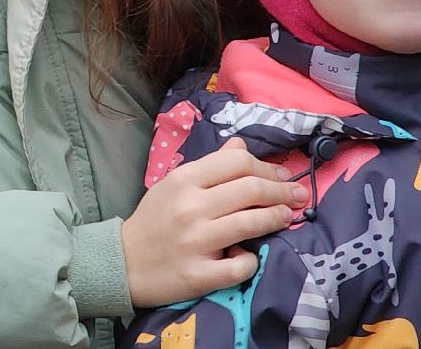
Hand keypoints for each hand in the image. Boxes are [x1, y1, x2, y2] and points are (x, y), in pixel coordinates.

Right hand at [122, 138, 308, 307]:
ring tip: (286, 217)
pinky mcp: (200, 274)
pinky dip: (252, 260)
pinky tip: (251, 255)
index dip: (266, 168)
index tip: (281, 176)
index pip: (237, 163)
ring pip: (252, 223)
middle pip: (251, 189)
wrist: (123, 262)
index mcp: (183, 181)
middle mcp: (190, 208)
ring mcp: (196, 242)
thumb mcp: (174, 185)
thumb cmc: (153, 220)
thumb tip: (241, 146)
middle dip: (282, 191)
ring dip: (277, 218)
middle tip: (297, 196)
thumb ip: (209, 166)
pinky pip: (241, 265)